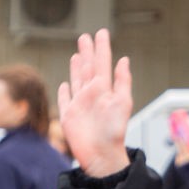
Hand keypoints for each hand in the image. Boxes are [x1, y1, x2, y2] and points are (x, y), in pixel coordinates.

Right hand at [57, 29, 133, 176]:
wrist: (101, 156)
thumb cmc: (114, 132)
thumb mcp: (122, 103)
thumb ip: (122, 81)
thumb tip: (124, 60)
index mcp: (104, 90)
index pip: (103, 63)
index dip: (102, 48)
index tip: (101, 33)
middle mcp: (92, 95)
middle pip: (88, 68)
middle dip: (87, 52)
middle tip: (85, 36)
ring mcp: (79, 105)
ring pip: (77, 80)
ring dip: (77, 67)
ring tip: (78, 54)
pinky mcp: (69, 117)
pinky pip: (65, 100)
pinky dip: (64, 91)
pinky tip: (65, 84)